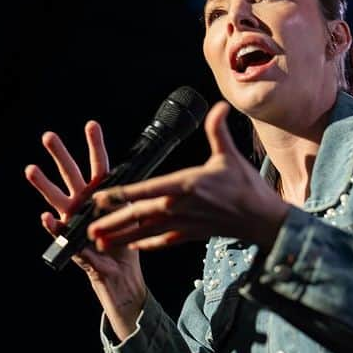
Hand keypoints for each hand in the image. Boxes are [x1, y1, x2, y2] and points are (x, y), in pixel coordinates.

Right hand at [24, 120, 147, 338]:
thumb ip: (138, 195)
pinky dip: (53, 225)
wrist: (123, 276)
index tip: (91, 125)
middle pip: (71, 174)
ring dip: (44, 184)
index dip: (95, 145)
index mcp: (102, 194)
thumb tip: (162, 177)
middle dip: (60, 155)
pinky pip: (60, 233)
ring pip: (57, 198)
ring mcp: (74, 221)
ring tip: (31, 169)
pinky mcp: (72, 242)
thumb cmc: (129, 244)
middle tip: (49, 136)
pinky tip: (47, 217)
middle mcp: (84, 203)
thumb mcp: (137, 215)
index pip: (99, 165)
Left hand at [87, 101, 289, 253]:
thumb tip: (218, 106)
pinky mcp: (190, 235)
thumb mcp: (230, 156)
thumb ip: (218, 130)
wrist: (263, 221)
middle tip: (88, 230)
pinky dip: (146, 244)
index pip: (145, 190)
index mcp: (184, 185)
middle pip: (139, 216)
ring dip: (121, 237)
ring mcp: (183, 224)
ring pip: (146, 232)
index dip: (120, 195)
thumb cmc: (247, 188)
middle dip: (112, 223)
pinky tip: (132, 246)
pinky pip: (162, 242)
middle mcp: (179, 207)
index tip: (99, 199)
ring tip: (99, 243)